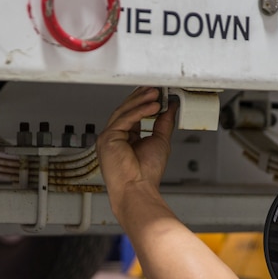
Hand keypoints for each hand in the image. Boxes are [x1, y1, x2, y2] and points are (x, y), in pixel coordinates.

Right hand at [96, 87, 177, 212]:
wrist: (138, 190)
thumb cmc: (145, 174)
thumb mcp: (160, 141)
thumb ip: (163, 122)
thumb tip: (170, 106)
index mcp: (124, 138)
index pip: (132, 114)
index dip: (143, 102)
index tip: (156, 93)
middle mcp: (114, 137)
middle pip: (125, 110)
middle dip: (141, 97)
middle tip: (155, 88)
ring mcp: (108, 137)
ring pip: (123, 112)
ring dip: (141, 101)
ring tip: (156, 94)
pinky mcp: (108, 138)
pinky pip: (124, 119)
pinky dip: (139, 111)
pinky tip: (153, 107)